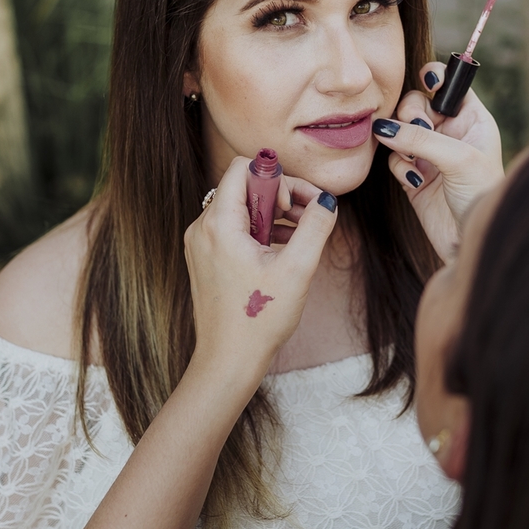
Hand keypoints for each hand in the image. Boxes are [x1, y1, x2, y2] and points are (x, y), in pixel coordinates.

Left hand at [183, 156, 338, 384]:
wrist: (227, 361)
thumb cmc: (258, 320)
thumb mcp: (297, 269)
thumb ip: (316, 227)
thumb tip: (327, 202)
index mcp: (219, 223)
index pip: (244, 167)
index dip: (278, 177)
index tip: (297, 206)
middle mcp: (203, 228)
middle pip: (243, 186)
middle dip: (281, 195)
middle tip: (309, 218)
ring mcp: (201, 244)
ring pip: (241, 208)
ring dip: (273, 214)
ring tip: (301, 236)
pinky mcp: (206, 259)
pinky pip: (234, 229)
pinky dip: (260, 231)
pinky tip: (283, 251)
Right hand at [372, 61, 504, 261]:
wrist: (471, 242)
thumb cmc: (480, 197)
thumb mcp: (458, 159)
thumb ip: (421, 139)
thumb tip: (382, 127)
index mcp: (473, 121)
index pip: (451, 86)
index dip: (437, 78)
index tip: (427, 80)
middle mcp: (451, 134)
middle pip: (418, 104)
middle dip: (412, 113)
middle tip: (418, 128)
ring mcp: (431, 155)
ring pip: (401, 130)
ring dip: (402, 140)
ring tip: (414, 158)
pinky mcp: (413, 177)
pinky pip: (395, 159)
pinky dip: (399, 165)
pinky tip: (414, 180)